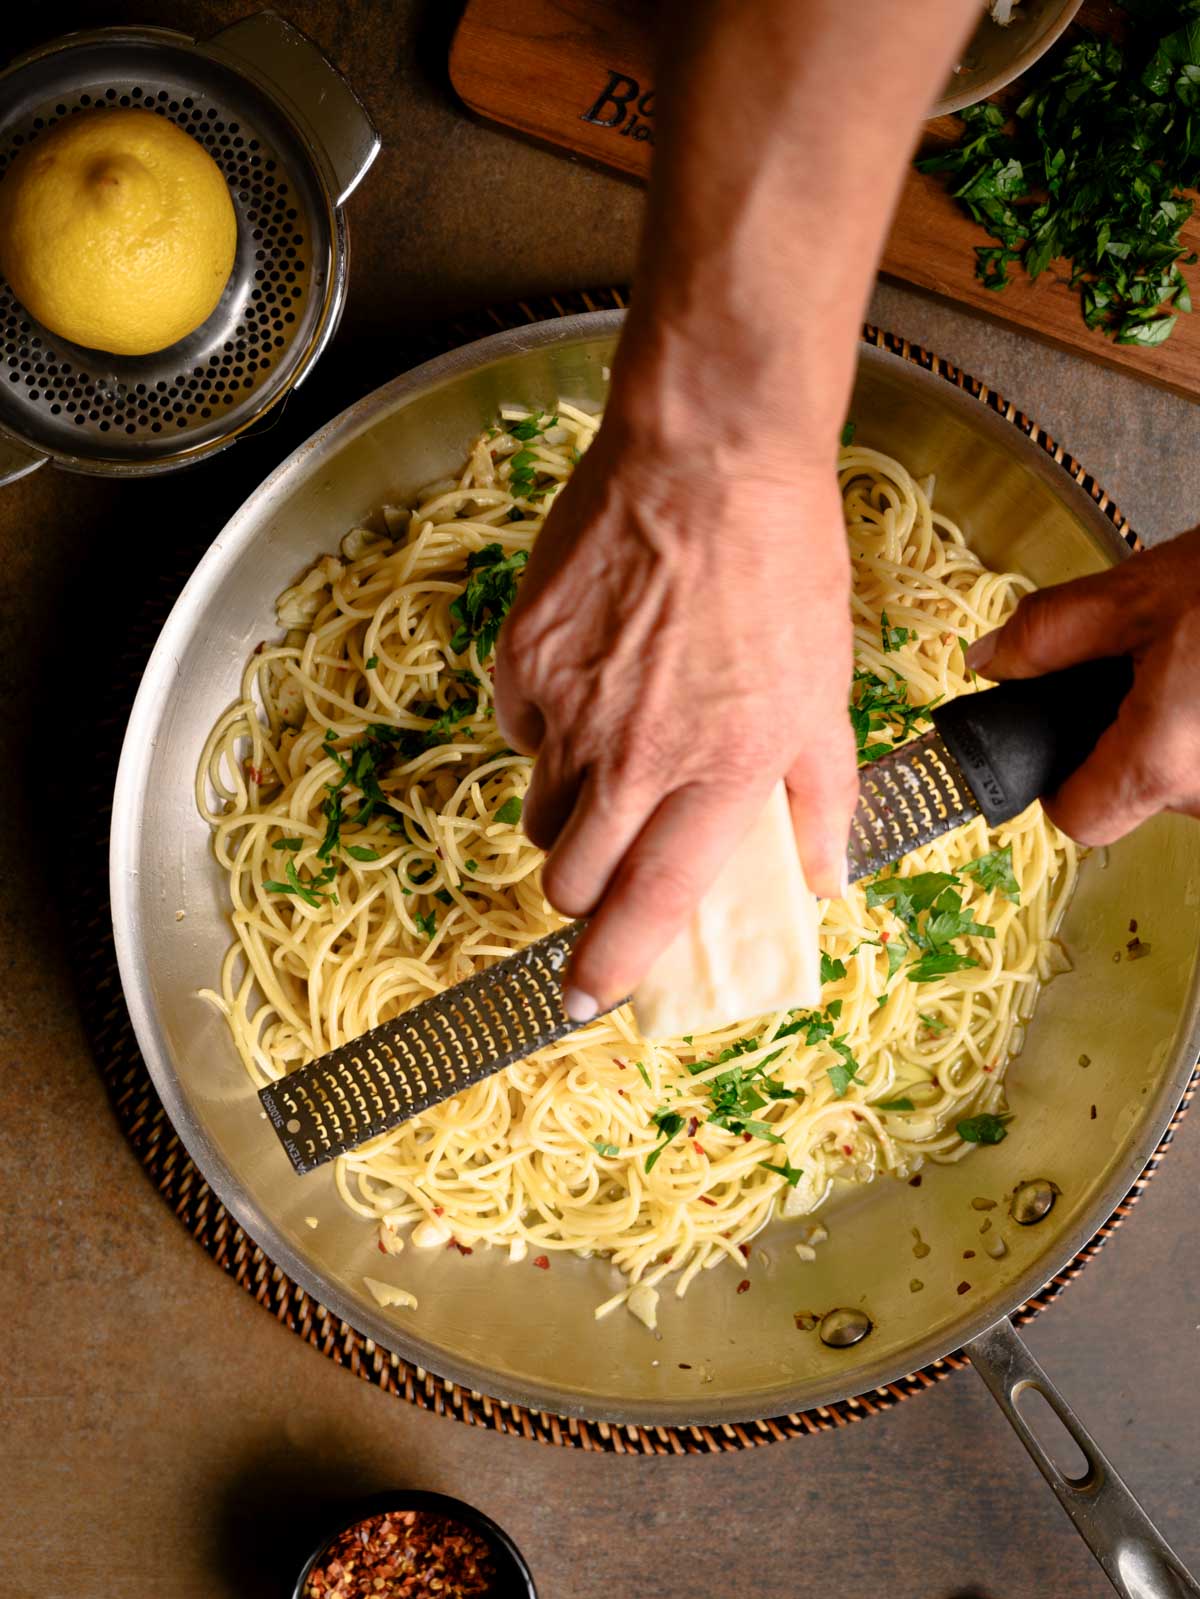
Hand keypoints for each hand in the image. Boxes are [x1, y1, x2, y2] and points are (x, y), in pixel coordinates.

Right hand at [493, 420, 857, 1017]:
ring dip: (568, 811)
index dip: (612, 963)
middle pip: (569, 875)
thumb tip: (825, 882)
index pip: (650, 902)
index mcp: (720, 774)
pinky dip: (545, 728)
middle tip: (604, 863)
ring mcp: (567, 708)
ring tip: (610, 755)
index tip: (584, 999)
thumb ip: (823, 799)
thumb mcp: (827, 693)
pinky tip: (590, 682)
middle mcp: (634, 756)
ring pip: (539, 809)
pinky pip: (517, 729)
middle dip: (582, 889)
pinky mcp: (521, 658)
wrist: (708, 458)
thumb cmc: (782, 568)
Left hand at [968, 525, 1199, 843]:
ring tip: (1194, 657)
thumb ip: (1052, 634)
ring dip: (1172, 725)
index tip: (1058, 729)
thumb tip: (991, 662)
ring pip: (1181, 776)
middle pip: (1133, 792)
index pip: (1078, 818)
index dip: (1056, 777)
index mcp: (1159, 761)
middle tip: (1143, 662)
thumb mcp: (1141, 592)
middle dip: (1121, 732)